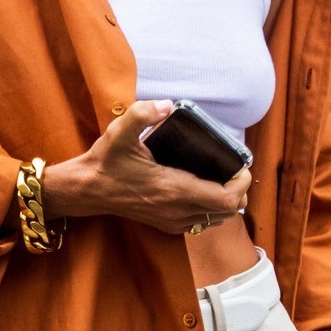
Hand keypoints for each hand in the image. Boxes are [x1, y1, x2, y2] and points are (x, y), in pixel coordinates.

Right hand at [39, 100, 250, 236]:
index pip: (226, 198)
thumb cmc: (105, 162)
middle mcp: (177, 210)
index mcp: (173, 189)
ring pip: (216, 219)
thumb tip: (166, 105)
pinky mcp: (167, 225)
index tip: (242, 166)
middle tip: (236, 170)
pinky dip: (212, 209)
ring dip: (227, 201)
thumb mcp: (119, 132)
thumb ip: (142, 113)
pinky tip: (206, 190)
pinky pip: (202, 222)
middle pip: (228, 211)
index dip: (242, 184)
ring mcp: (173, 221)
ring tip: (224, 178)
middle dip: (240, 191)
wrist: (87, 191)